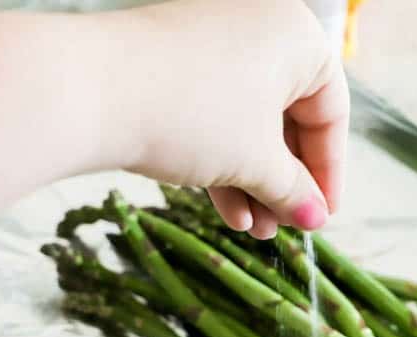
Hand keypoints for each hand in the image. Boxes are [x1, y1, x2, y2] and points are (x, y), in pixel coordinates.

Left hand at [123, 0, 348, 237]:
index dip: (328, 174)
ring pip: (247, 121)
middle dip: (283, 182)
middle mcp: (258, 27)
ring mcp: (211, 41)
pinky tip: (226, 209)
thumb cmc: (191, 115)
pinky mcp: (174, 62)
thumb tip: (314, 217)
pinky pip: (213, 113)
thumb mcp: (254, 160)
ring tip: (253, 230)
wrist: (86, 90)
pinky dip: (222, 158)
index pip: (330, 114)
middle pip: (286, 118)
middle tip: (282, 226)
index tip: (321, 218)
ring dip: (253, 179)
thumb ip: (293, 189)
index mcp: (297, 36)